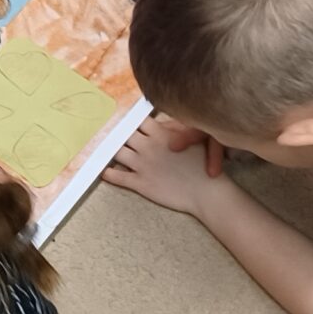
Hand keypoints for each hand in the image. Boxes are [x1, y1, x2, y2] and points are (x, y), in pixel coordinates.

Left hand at [105, 114, 225, 217]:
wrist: (206, 192)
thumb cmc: (203, 165)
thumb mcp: (191, 137)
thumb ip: (172, 128)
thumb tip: (158, 123)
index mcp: (159, 133)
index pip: (136, 120)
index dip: (130, 121)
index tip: (126, 122)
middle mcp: (147, 147)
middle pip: (124, 134)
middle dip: (119, 134)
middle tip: (114, 135)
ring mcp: (142, 165)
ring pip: (117, 153)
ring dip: (112, 151)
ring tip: (108, 151)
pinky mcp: (141, 183)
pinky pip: (118, 177)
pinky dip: (109, 174)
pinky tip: (106, 172)